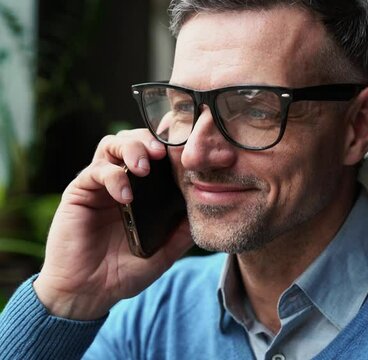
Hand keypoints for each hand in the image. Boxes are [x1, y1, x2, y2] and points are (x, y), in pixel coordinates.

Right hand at [33, 129, 192, 319]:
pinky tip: (125, 196)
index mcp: (143, 191)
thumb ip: (183, 232)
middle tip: (163, 154)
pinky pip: (95, 171)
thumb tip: (208, 212)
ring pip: (112, 144)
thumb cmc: (125, 271)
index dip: (171, 148)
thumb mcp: (164, 252)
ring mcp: (99, 185)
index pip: (156, 155)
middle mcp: (120, 180)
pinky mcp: (80, 192)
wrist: (89, 293)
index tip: (189, 152)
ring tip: (145, 168)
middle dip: (150, 140)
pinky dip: (113, 177)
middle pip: (134, 139)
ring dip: (131, 149)